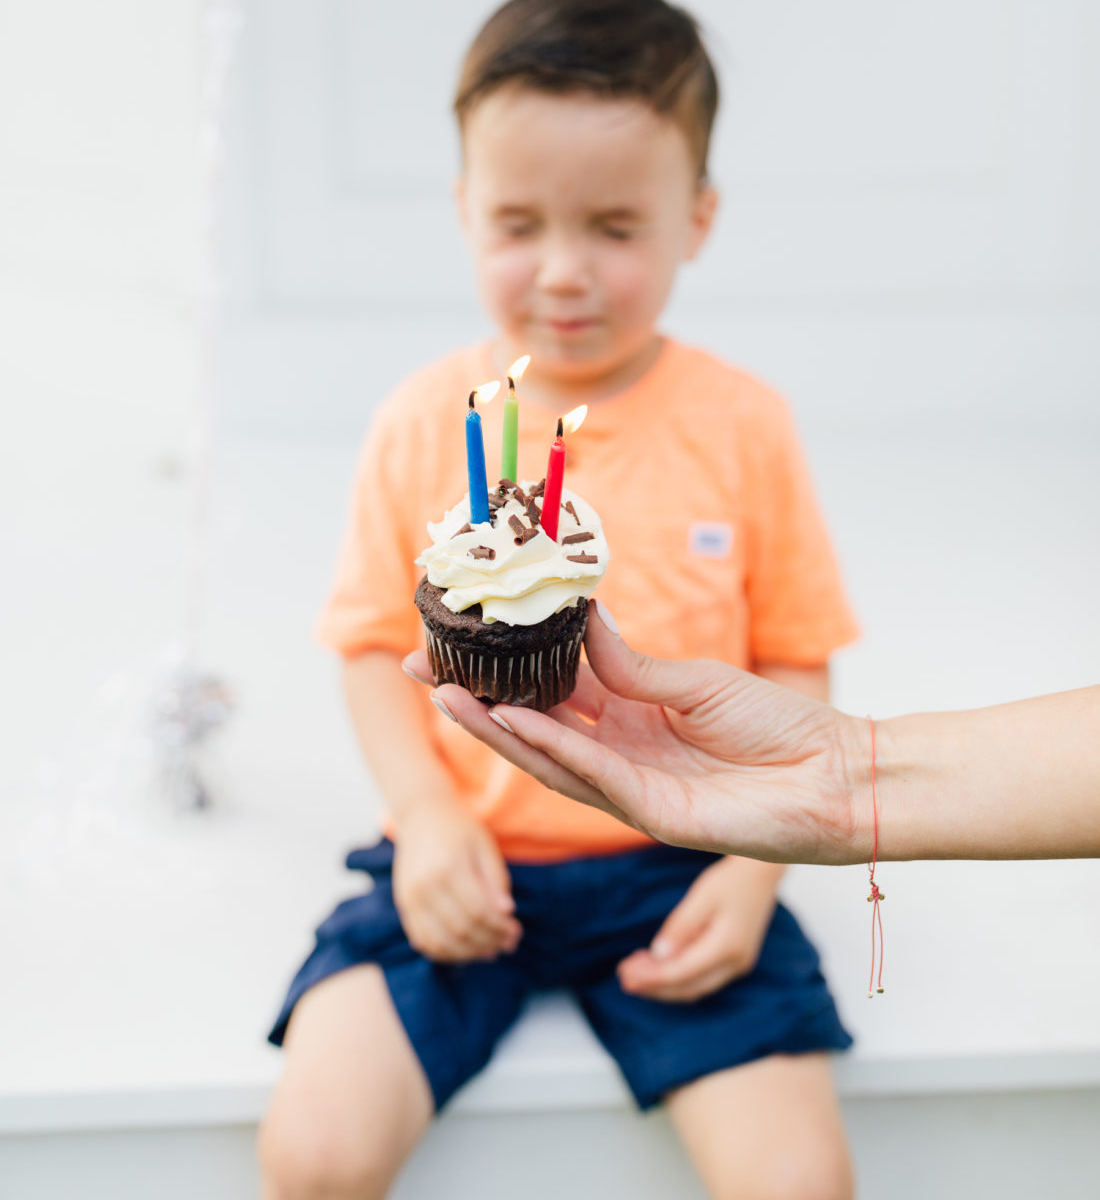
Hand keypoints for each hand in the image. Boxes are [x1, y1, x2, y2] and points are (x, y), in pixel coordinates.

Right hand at [391, 798, 521, 962]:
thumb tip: (506, 913)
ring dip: (468, 953)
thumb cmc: (459, 831)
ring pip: (440, 941)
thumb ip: (496, 879)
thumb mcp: (485, 846)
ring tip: (489, 951)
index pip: (478, 910)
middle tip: (507, 944)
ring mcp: (410, 897)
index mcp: (449, 866)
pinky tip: (464, 951)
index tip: (516, 931)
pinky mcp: (403, 905)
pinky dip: (445, 952)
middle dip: (488, 941)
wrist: (421, 817)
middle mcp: (425, 884)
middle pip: (460, 929)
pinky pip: (423, 940)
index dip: (499, 927)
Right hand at [405, 602, 863, 865]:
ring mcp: (633, 787)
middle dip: (477, 702)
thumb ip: (632, 664)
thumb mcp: (697, 681)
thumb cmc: (780, 727)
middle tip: (421, 668)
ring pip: (550, 756)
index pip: (553, 689)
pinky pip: (593, 775)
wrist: (840, 776)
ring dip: (497, 729)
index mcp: (632, 715)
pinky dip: (551, 748)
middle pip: (534, 726)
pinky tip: (514, 722)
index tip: (459, 638)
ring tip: (447, 694)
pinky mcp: (655, 814)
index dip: (505, 667)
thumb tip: (581, 614)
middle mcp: (622, 753)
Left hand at [618, 856, 779, 1001]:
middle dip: (654, 986)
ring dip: (663, 984)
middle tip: (623, 978)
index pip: (683, 972)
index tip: (626, 975)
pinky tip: (655, 965)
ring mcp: (737, 965)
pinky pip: (701, 978)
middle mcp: (735, 963)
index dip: (653, 977)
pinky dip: (676, 976)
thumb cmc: (730, 880)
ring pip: (694, 986)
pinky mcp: (734, 961)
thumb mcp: (702, 896)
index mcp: (728, 946)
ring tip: (633, 973)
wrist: (761, 874)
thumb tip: (659, 956)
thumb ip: (681, 926)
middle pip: (688, 987)